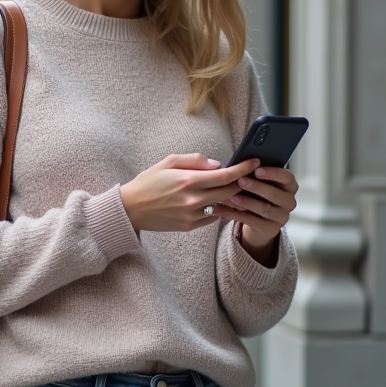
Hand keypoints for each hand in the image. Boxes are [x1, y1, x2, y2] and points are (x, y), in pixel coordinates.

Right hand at [120, 154, 259, 232]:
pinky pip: (212, 217)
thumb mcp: (168, 162)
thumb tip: (217, 164)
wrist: (131, 208)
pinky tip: (216, 201)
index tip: (254, 162)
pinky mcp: (189, 226)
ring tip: (237, 188)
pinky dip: (218, 208)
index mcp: (188, 180)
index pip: (225, 175)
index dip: (243, 169)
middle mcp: (193, 199)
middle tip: (250, 175)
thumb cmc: (149, 181)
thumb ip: (195, 160)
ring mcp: (192, 215)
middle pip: (230, 192)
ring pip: (223, 206)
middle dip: (243, 183)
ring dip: (232, 197)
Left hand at [210, 162, 298, 255]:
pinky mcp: (271, 229)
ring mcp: (282, 217)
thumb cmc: (257, 193)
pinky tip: (225, 210)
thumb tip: (240, 164)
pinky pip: (253, 221)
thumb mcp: (260, 182)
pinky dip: (238, 215)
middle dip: (256, 186)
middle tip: (240, 180)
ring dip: (246, 201)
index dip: (273, 173)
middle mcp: (289, 202)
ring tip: (231, 196)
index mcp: (290, 186)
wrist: (258, 219)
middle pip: (274, 193)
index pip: (287, 177)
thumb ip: (255, 173)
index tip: (257, 169)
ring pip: (263, 208)